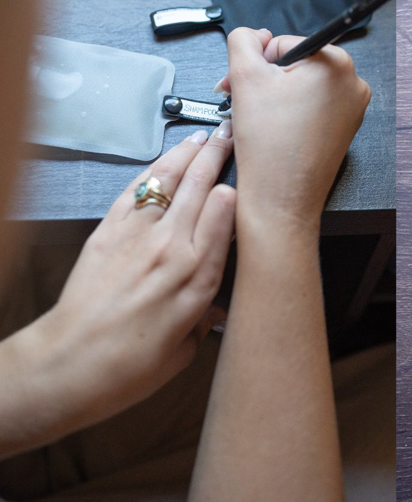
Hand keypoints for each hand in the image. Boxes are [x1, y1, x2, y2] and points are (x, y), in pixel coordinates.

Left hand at [0, 127, 234, 458]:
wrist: (68, 365)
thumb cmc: (129, 367)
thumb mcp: (186, 350)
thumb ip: (205, 317)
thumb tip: (214, 306)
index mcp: (198, 276)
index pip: (228, 212)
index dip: (240, 187)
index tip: (251, 173)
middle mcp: (170, 247)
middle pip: (202, 186)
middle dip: (219, 155)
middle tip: (232, 134)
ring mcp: (136, 235)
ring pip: (168, 179)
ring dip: (188, 154)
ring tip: (204, 137)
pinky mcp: (107, 233)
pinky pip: (135, 191)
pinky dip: (152, 171)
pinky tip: (164, 162)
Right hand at [218, 28, 370, 228]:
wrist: (281, 198)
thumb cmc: (270, 146)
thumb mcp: (244, 77)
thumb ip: (243, 41)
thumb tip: (252, 34)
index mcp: (336, 63)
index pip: (283, 43)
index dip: (256, 62)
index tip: (240, 81)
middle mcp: (353, 83)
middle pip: (295, 65)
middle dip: (264, 80)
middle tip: (242, 99)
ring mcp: (352, 108)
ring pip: (302, 87)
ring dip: (274, 96)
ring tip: (259, 117)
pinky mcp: (345, 128)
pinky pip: (313, 108)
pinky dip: (290, 113)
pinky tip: (276, 129)